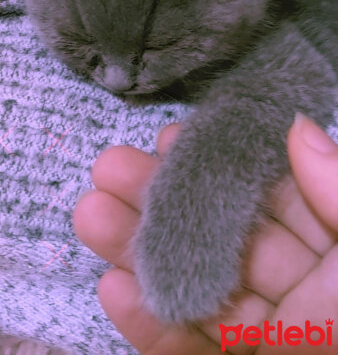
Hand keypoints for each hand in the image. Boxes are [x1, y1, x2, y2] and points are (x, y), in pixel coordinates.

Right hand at [74, 114, 337, 353]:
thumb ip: (337, 192)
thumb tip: (294, 123)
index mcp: (332, 248)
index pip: (266, 195)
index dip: (217, 165)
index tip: (171, 138)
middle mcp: (298, 287)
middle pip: (219, 236)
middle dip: (164, 201)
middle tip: (110, 167)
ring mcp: (268, 336)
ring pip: (197, 288)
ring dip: (141, 255)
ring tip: (91, 213)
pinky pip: (191, 351)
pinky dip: (151, 326)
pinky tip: (112, 287)